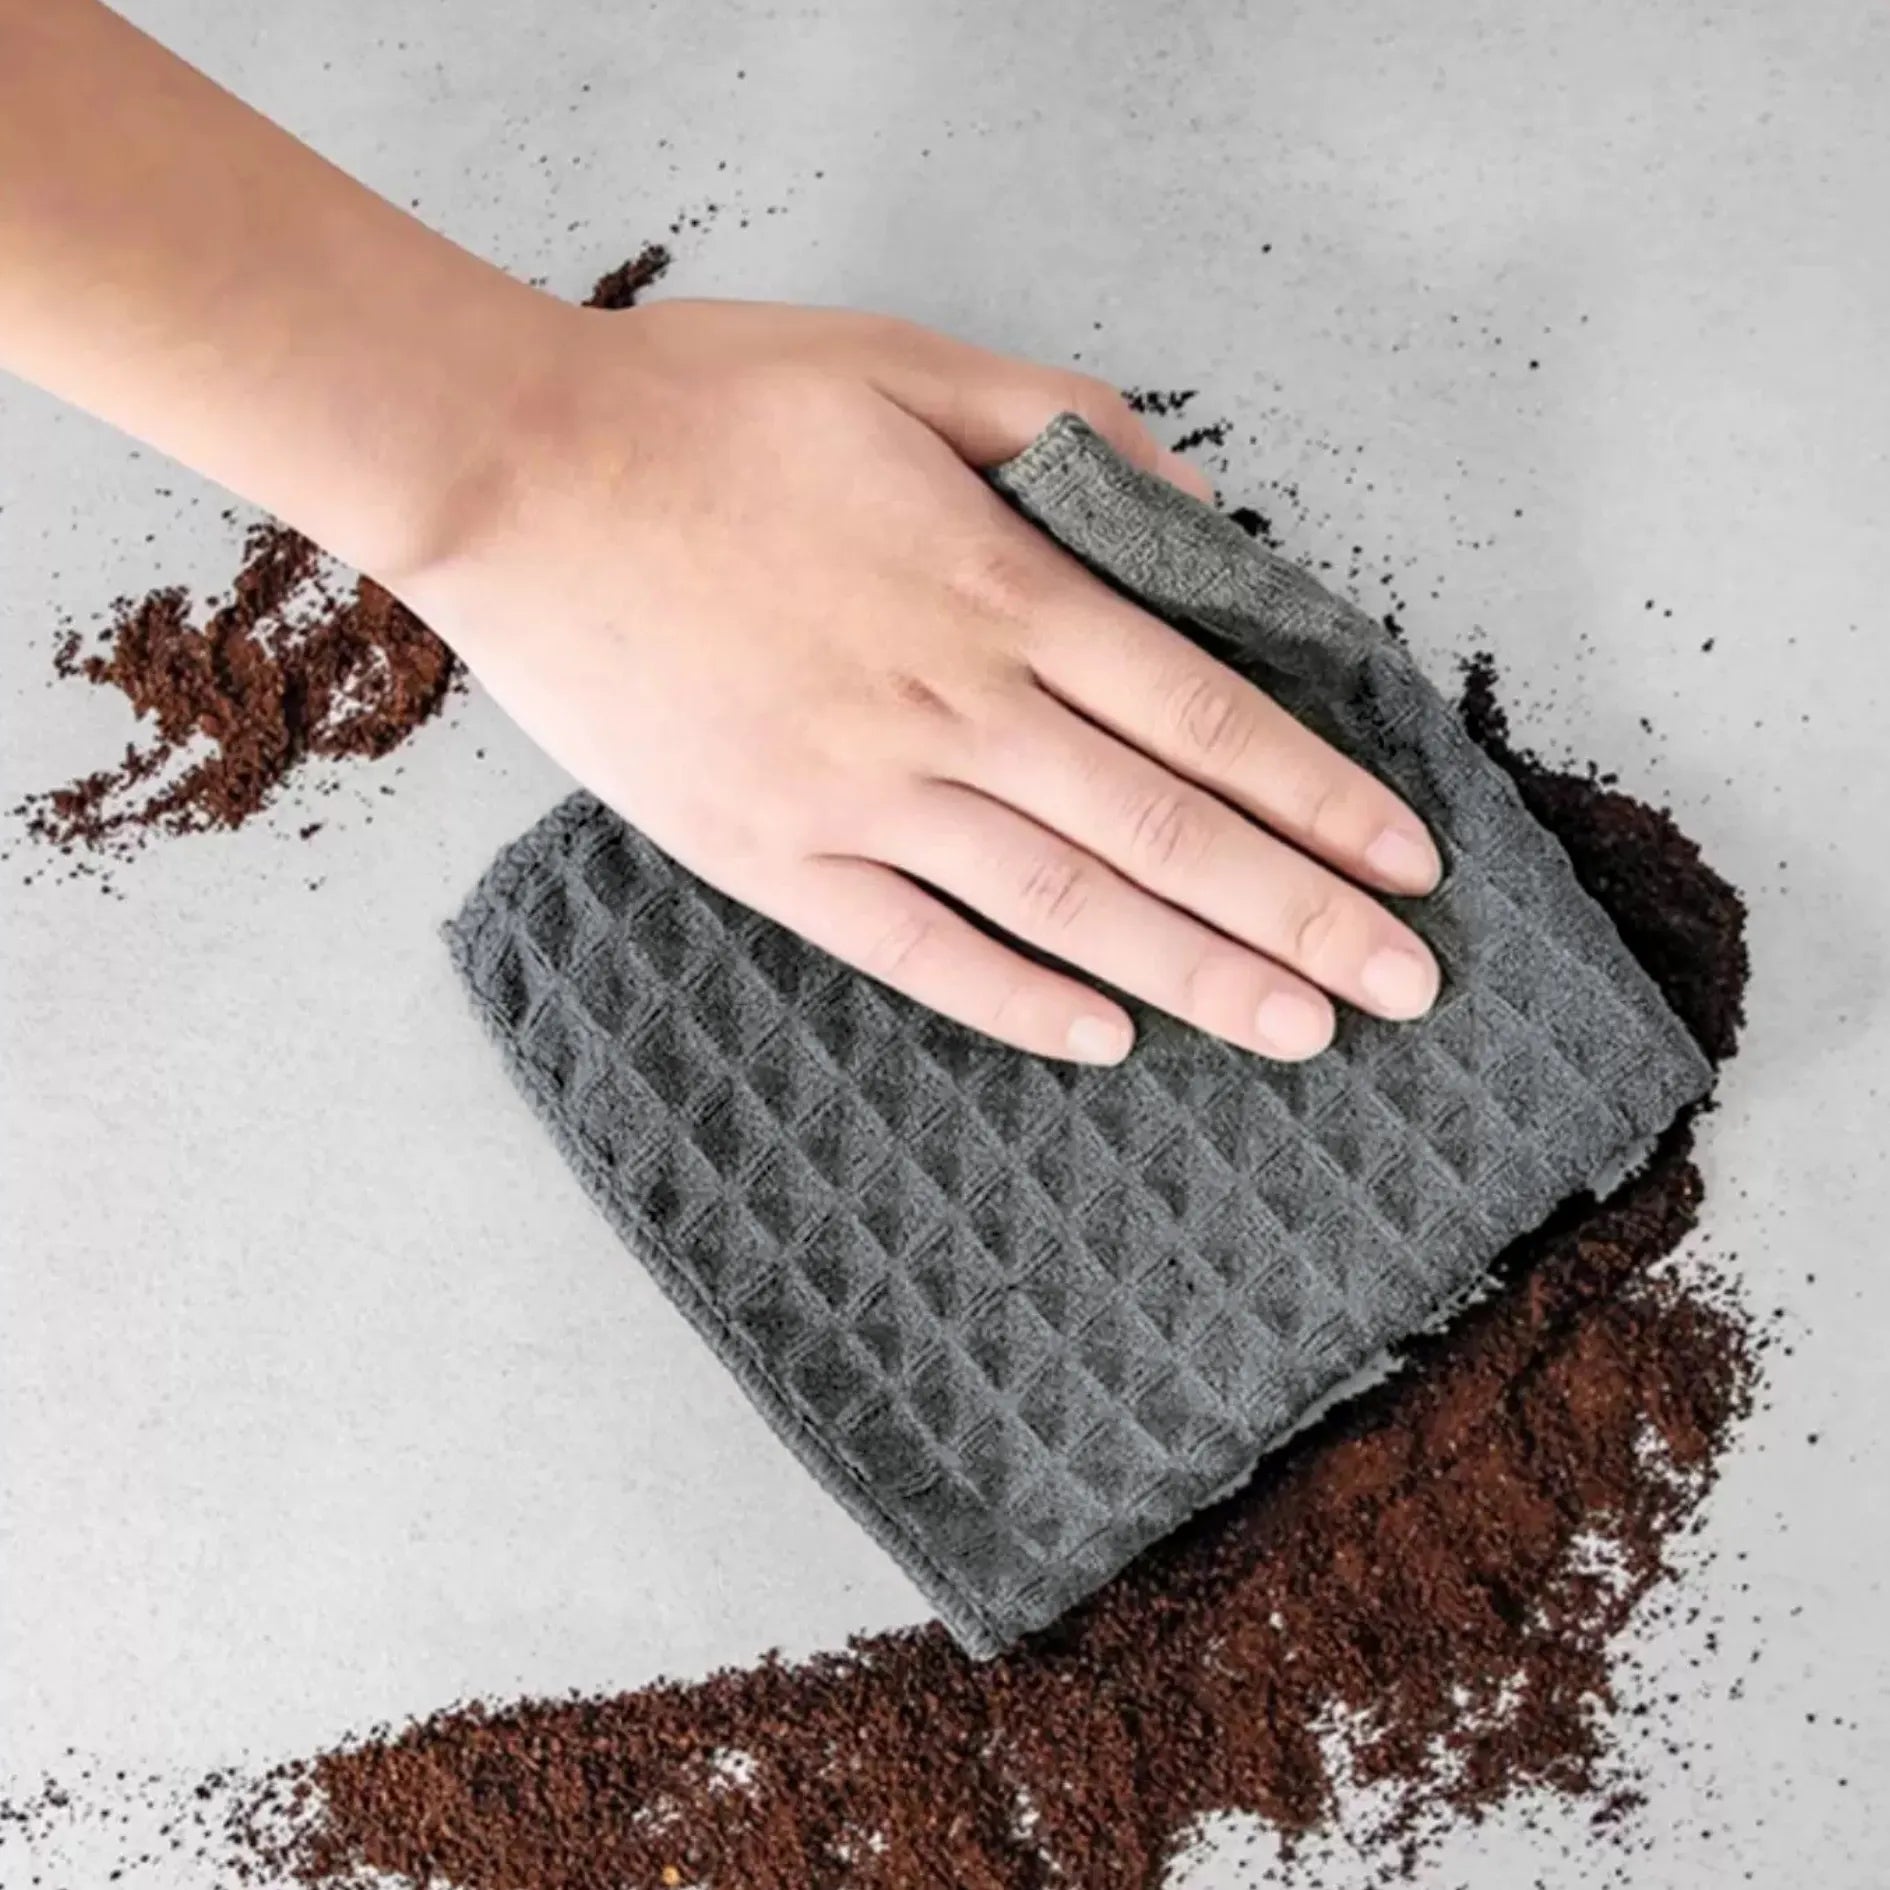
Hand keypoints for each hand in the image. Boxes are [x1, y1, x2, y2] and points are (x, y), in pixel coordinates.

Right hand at [403, 298, 1442, 1064]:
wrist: (512, 474)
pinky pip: (914, 948)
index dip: (1320, 794)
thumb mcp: (904, 363)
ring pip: (1064, 904)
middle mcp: (951, 708)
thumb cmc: (705, 406)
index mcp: (996, 588)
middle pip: (1164, 831)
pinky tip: (1104, 1040)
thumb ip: (1067, 431)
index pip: (1205, 712)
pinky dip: (1015, 1000)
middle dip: (1301, 914)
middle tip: (1406, 989)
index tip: (1408, 860)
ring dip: (1195, 975)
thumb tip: (1199, 517)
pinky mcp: (771, 853)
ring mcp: (859, 794)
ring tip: (1300, 1032)